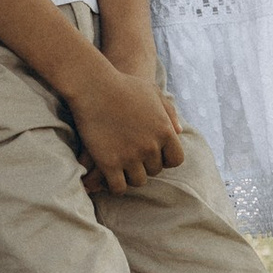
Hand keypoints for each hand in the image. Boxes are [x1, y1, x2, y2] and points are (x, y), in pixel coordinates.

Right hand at [61, 55, 183, 191]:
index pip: (175, 160)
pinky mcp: (109, 163)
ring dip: (130, 176)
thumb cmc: (122, 85)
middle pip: (154, 170)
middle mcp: (150, 147)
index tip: (152, 154)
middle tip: (131, 157)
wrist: (93, 86)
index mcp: (165, 131)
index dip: (165, 159)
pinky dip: (115, 186)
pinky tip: (109, 177)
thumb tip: (179, 131)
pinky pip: (118, 187)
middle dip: (144, 165)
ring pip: (138, 181)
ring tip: (120, 168)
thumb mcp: (153, 92)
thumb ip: (169, 111)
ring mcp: (130, 156)